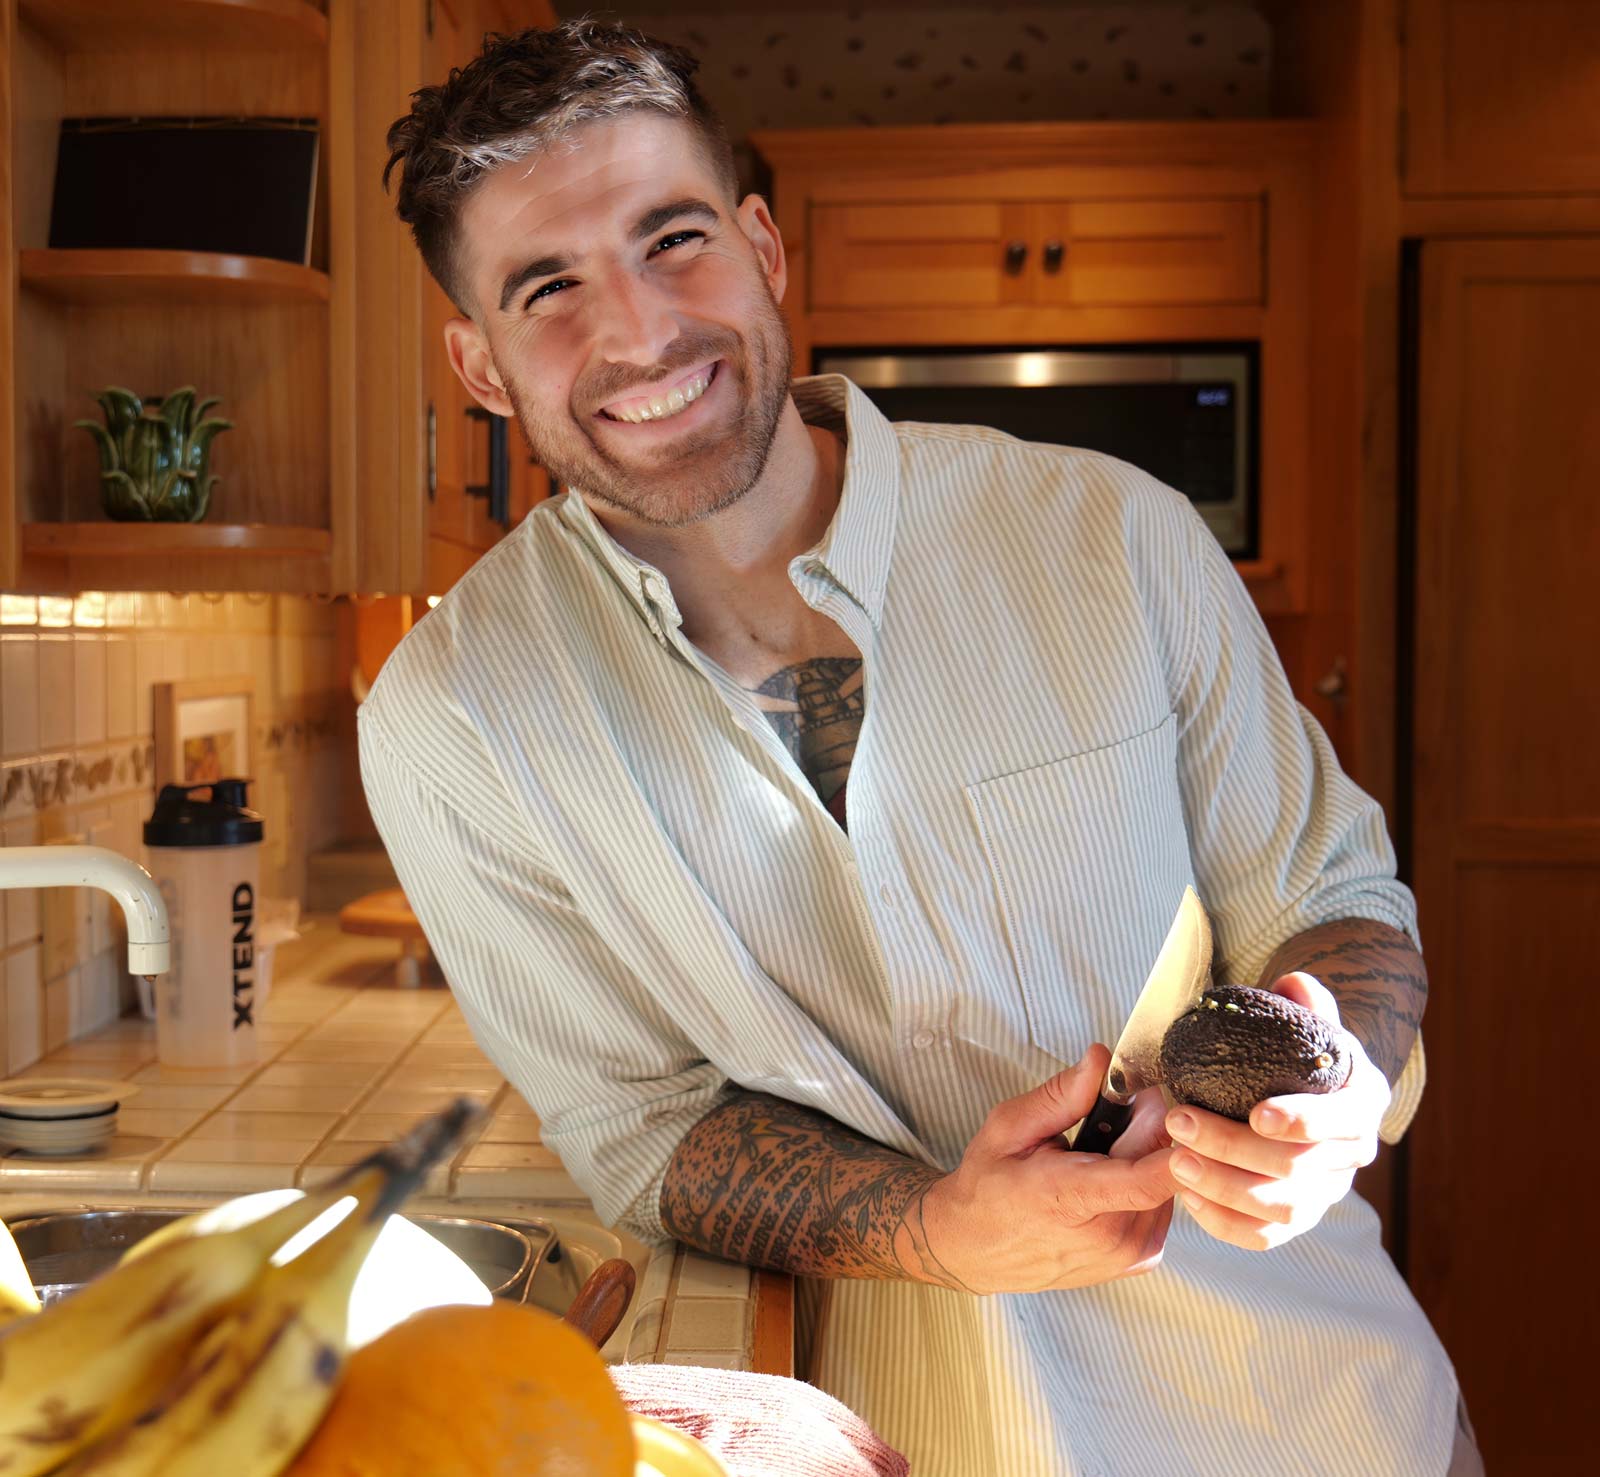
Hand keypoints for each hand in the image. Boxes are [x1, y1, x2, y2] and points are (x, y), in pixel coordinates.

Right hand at [917, 1043, 1177, 1293]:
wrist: (976, 1249)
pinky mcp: (1141, 1258)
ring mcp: (1128, 1254)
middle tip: (1116, 1104)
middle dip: (1150, 1124)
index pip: (1143, 1181)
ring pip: (1168, 1182)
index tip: (1187, 1113)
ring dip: (1147, 1154)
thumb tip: (1101, 1059)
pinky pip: (1163, 1202)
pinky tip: (1111, 1176)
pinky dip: (1146, 1179)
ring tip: (1101, 1150)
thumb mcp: (1009, 1128)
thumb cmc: (988, 1186)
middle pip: (1161, 1166)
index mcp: (1069, 1199)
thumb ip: (1060, 1095)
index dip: (1178, 1147)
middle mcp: (1107, 1236)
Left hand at [1164, 971, 1390, 1250]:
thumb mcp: (1308, 1025)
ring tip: (1176, 1160)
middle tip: (1180, 1122)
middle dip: (1233, 1147)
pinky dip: (1226, 1223)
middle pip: (1297, 1166)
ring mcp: (1324, 1194)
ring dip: (1224, 1187)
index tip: (1255, 1114)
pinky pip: (1263, 1236)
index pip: (1341, 1121)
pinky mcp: (1294, 1220)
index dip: (1301, 1120)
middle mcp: (1350, 1157)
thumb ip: (1304, 1001)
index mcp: (1361, 1104)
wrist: (1309, 1094)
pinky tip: (1189, 1197)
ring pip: (1280, 1208)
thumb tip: (1292, 982)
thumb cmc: (1300, 1056)